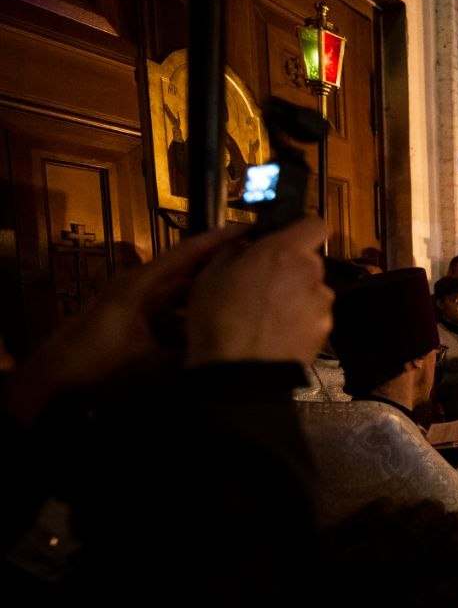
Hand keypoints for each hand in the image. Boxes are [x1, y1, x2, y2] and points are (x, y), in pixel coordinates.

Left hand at [3, 222, 250, 424]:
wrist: (53, 380)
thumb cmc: (101, 363)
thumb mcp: (153, 361)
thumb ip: (192, 349)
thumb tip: (228, 343)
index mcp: (144, 284)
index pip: (189, 251)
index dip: (220, 239)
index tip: (250, 227)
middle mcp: (139, 286)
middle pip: (187, 272)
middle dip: (219, 271)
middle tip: (255, 270)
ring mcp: (132, 303)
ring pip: (177, 296)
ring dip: (203, 300)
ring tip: (239, 303)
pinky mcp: (128, 321)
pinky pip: (165, 313)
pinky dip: (185, 320)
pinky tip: (206, 332)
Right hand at [185, 216, 332, 366]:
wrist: (239, 373)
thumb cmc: (219, 320)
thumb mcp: (210, 274)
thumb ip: (235, 250)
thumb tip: (246, 245)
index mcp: (284, 251)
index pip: (314, 224)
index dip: (302, 228)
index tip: (286, 237)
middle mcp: (310, 273)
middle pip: (309, 261)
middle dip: (291, 268)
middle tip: (263, 283)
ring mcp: (321, 303)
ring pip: (312, 289)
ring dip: (296, 295)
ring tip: (266, 314)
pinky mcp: (325, 329)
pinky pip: (314, 315)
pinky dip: (300, 319)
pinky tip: (276, 331)